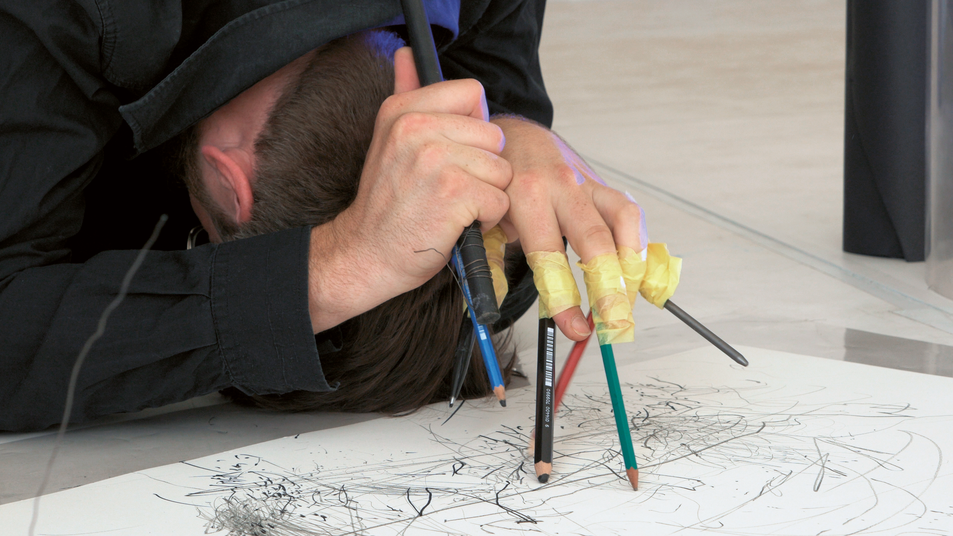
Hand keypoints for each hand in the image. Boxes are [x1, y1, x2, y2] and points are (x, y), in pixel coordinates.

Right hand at [307, 48, 512, 332]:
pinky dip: (485, 219)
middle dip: (483, 167)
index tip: (453, 152)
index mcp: (402, 109)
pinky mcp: (455, 194)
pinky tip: (456, 224)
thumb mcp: (389, 140)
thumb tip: (408, 52)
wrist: (365, 254)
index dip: (473, 127)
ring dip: (485, 195)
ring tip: (451, 207)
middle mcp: (416, 128)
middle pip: (494, 135)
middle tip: (449, 189)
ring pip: (501, 170)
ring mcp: (436, 160)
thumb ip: (406, 93)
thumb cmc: (387, 204)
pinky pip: (500, 200)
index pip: (472, 93)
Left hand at [492, 116, 647, 340]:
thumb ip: (488, 260)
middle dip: (609, 288)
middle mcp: (560, 187)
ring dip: (631, 264)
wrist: (514, 135)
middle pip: (595, 240)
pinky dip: (636, 242)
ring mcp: (585, 183)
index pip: (549, 256)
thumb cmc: (499, 181)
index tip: (575, 327)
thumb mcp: (484, 218)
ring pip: (622, 220)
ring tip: (630, 299)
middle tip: (616, 323)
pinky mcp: (601, 184)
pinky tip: (634, 270)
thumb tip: (490, 303)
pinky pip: (628, 211)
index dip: (565, 298)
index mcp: (525, 196)